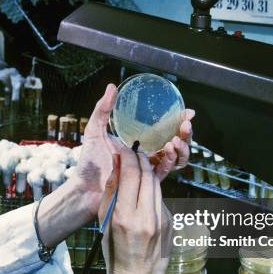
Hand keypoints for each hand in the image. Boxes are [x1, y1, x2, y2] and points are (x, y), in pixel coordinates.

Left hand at [74, 84, 194, 214]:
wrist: (84, 187)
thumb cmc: (89, 161)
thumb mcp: (95, 130)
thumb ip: (103, 109)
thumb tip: (112, 86)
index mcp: (140, 143)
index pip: (165, 131)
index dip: (179, 121)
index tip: (187, 112)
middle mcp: (147, 155)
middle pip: (175, 144)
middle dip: (185, 134)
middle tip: (186, 124)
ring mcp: (147, 169)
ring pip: (175, 159)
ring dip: (181, 148)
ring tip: (175, 139)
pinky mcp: (145, 182)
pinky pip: (164, 172)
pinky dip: (169, 161)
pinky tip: (168, 150)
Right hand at [74, 148, 172, 273]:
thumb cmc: (114, 252)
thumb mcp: (104, 223)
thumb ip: (111, 192)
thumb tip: (117, 166)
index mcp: (125, 217)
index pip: (132, 173)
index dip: (128, 155)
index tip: (123, 148)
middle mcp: (147, 217)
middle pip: (148, 174)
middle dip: (140, 158)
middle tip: (132, 152)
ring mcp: (163, 220)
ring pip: (157, 185)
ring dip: (147, 173)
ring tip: (137, 169)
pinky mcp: (172, 223)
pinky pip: (161, 200)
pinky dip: (151, 193)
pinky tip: (143, 200)